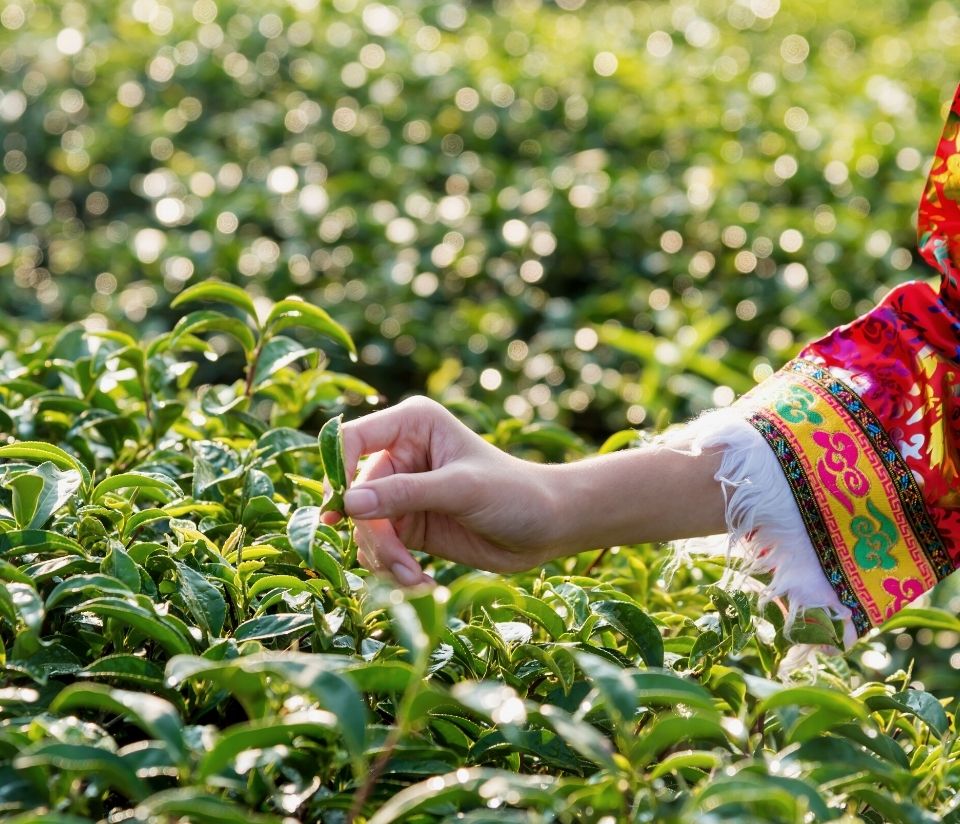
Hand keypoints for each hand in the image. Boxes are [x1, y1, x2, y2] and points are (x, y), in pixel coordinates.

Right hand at [330, 396, 561, 585]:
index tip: (339, 512)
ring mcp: (402, 492)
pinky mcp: (408, 525)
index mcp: (413, 425)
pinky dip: (391, 568)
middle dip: (373, 533)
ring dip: (383, 557)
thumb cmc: (514, 493)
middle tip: (398, 565)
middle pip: (356, 493)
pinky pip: (378, 547)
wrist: (548, 527)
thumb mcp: (461, 489)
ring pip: (364, 526)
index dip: (338, 471)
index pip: (353, 439)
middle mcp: (402, 454)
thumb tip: (348, 504)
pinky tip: (420, 582)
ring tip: (414, 579)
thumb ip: (406, 494)